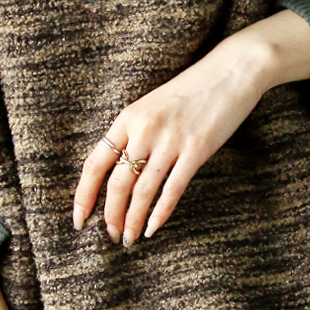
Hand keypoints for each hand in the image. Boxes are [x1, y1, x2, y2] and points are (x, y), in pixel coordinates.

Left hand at [73, 9, 309, 244]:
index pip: (95, 163)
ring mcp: (170, 141)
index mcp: (127, 118)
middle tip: (110, 235)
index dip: (83, 195)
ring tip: (128, 238)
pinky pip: (172, 189)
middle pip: (117, 183)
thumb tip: (118, 171)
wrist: (230, 71)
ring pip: (142, 191)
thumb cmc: (191, 90)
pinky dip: (160, 213)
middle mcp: (144, 130)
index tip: (78, 219)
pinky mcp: (196, 150)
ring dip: (132, 220)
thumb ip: (134, 134)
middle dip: (110, 215)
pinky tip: (152, 228)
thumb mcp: (152, 106)